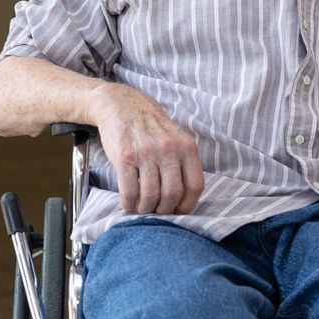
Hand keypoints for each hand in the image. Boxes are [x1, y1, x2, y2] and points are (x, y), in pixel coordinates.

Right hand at [90, 84, 203, 215]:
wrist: (123, 106)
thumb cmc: (152, 127)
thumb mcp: (177, 139)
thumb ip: (183, 163)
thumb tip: (183, 198)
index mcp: (187, 147)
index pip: (195, 185)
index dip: (187, 205)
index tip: (178, 212)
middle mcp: (169, 150)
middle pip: (172, 194)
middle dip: (164, 210)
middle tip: (156, 211)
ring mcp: (146, 154)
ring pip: (150, 196)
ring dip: (145, 209)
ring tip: (142, 208)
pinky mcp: (125, 158)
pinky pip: (129, 191)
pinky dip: (129, 204)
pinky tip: (129, 203)